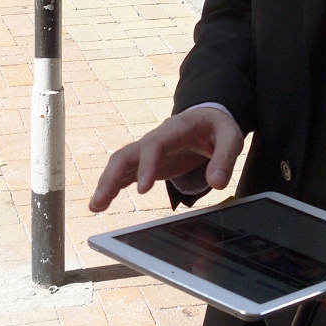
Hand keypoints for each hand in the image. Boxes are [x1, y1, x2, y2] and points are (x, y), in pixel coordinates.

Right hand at [89, 107, 243, 212]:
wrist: (209, 118)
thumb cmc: (218, 127)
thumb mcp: (230, 137)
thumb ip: (224, 159)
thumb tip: (216, 183)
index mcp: (175, 129)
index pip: (154, 145)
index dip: (146, 165)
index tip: (143, 189)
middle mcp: (156, 139)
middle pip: (126, 154)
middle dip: (111, 177)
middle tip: (101, 201)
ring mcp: (149, 151)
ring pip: (121, 164)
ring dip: (106, 184)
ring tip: (95, 207)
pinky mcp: (148, 163)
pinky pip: (126, 173)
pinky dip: (112, 187)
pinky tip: (101, 204)